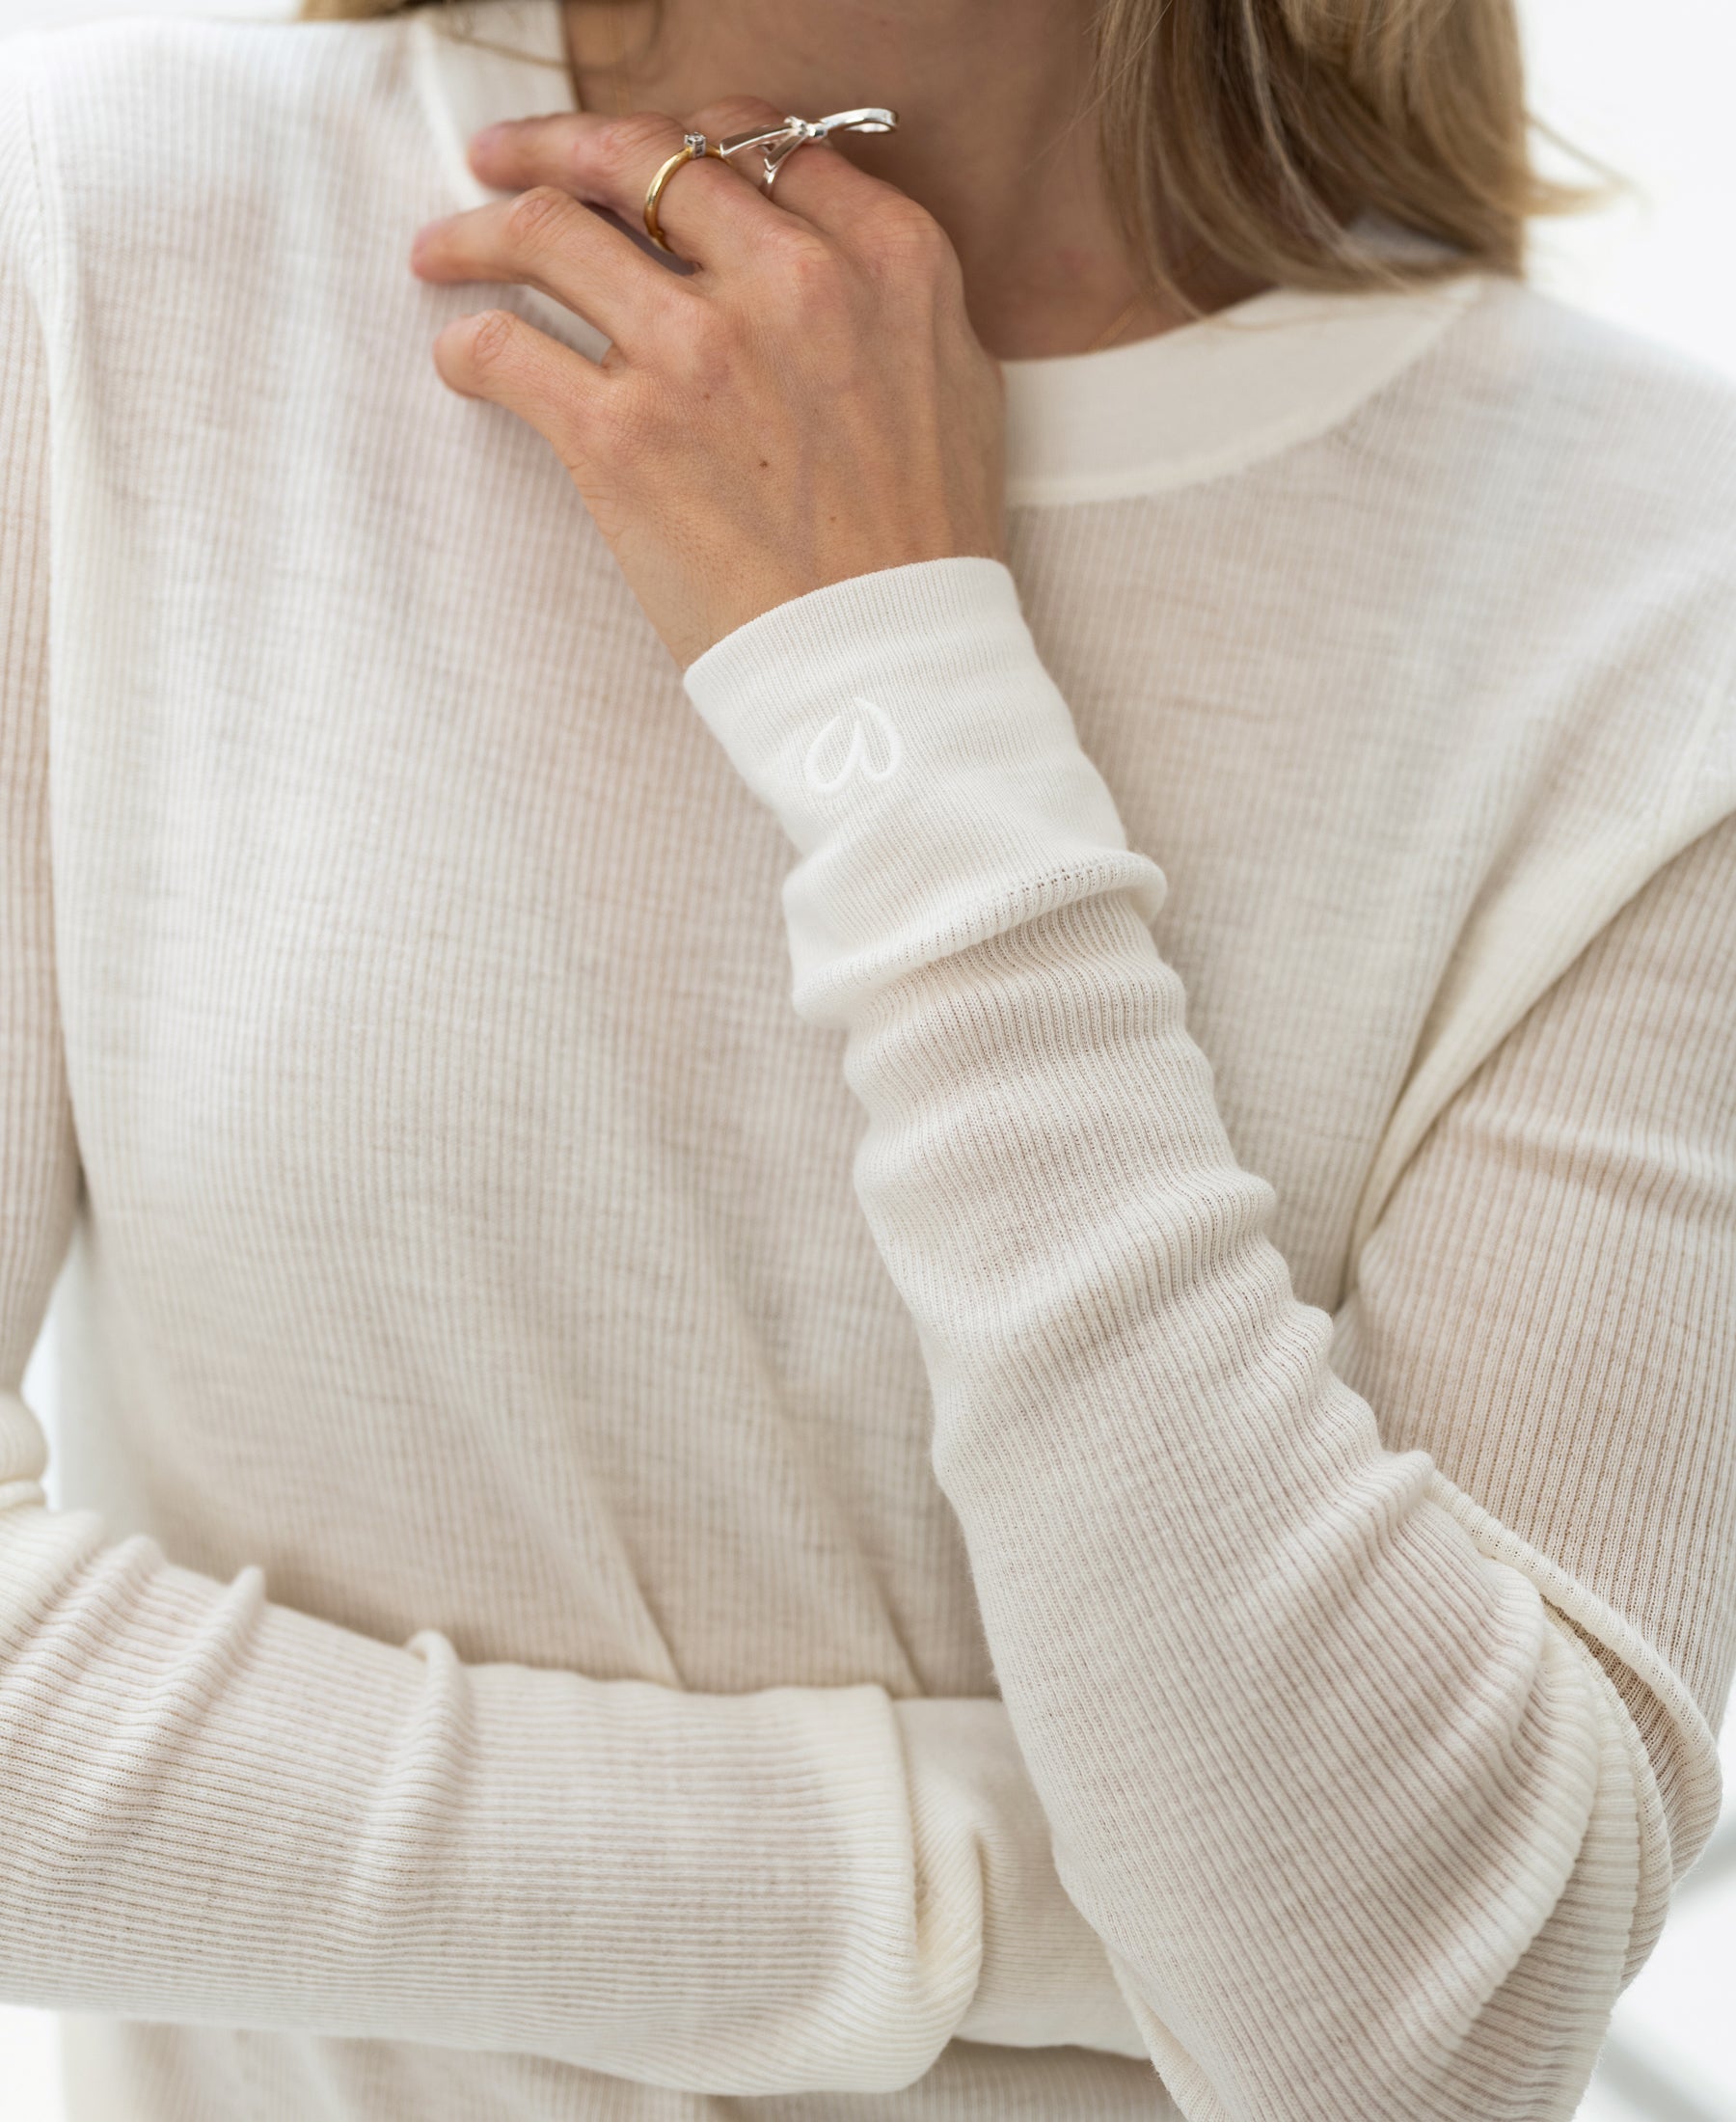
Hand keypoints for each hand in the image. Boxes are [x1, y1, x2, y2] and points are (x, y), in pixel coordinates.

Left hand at [409, 101, 1007, 671]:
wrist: (885, 663)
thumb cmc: (925, 543)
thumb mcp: (955, 379)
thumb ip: (885, 288)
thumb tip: (816, 236)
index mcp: (881, 257)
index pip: (755, 142)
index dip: (686, 138)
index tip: (638, 161)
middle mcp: (788, 283)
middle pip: (639, 161)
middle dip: (553, 147)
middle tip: (501, 161)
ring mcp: (696, 353)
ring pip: (548, 233)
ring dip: (477, 232)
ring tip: (441, 249)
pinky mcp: (621, 436)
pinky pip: (505, 349)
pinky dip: (467, 347)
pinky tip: (462, 359)